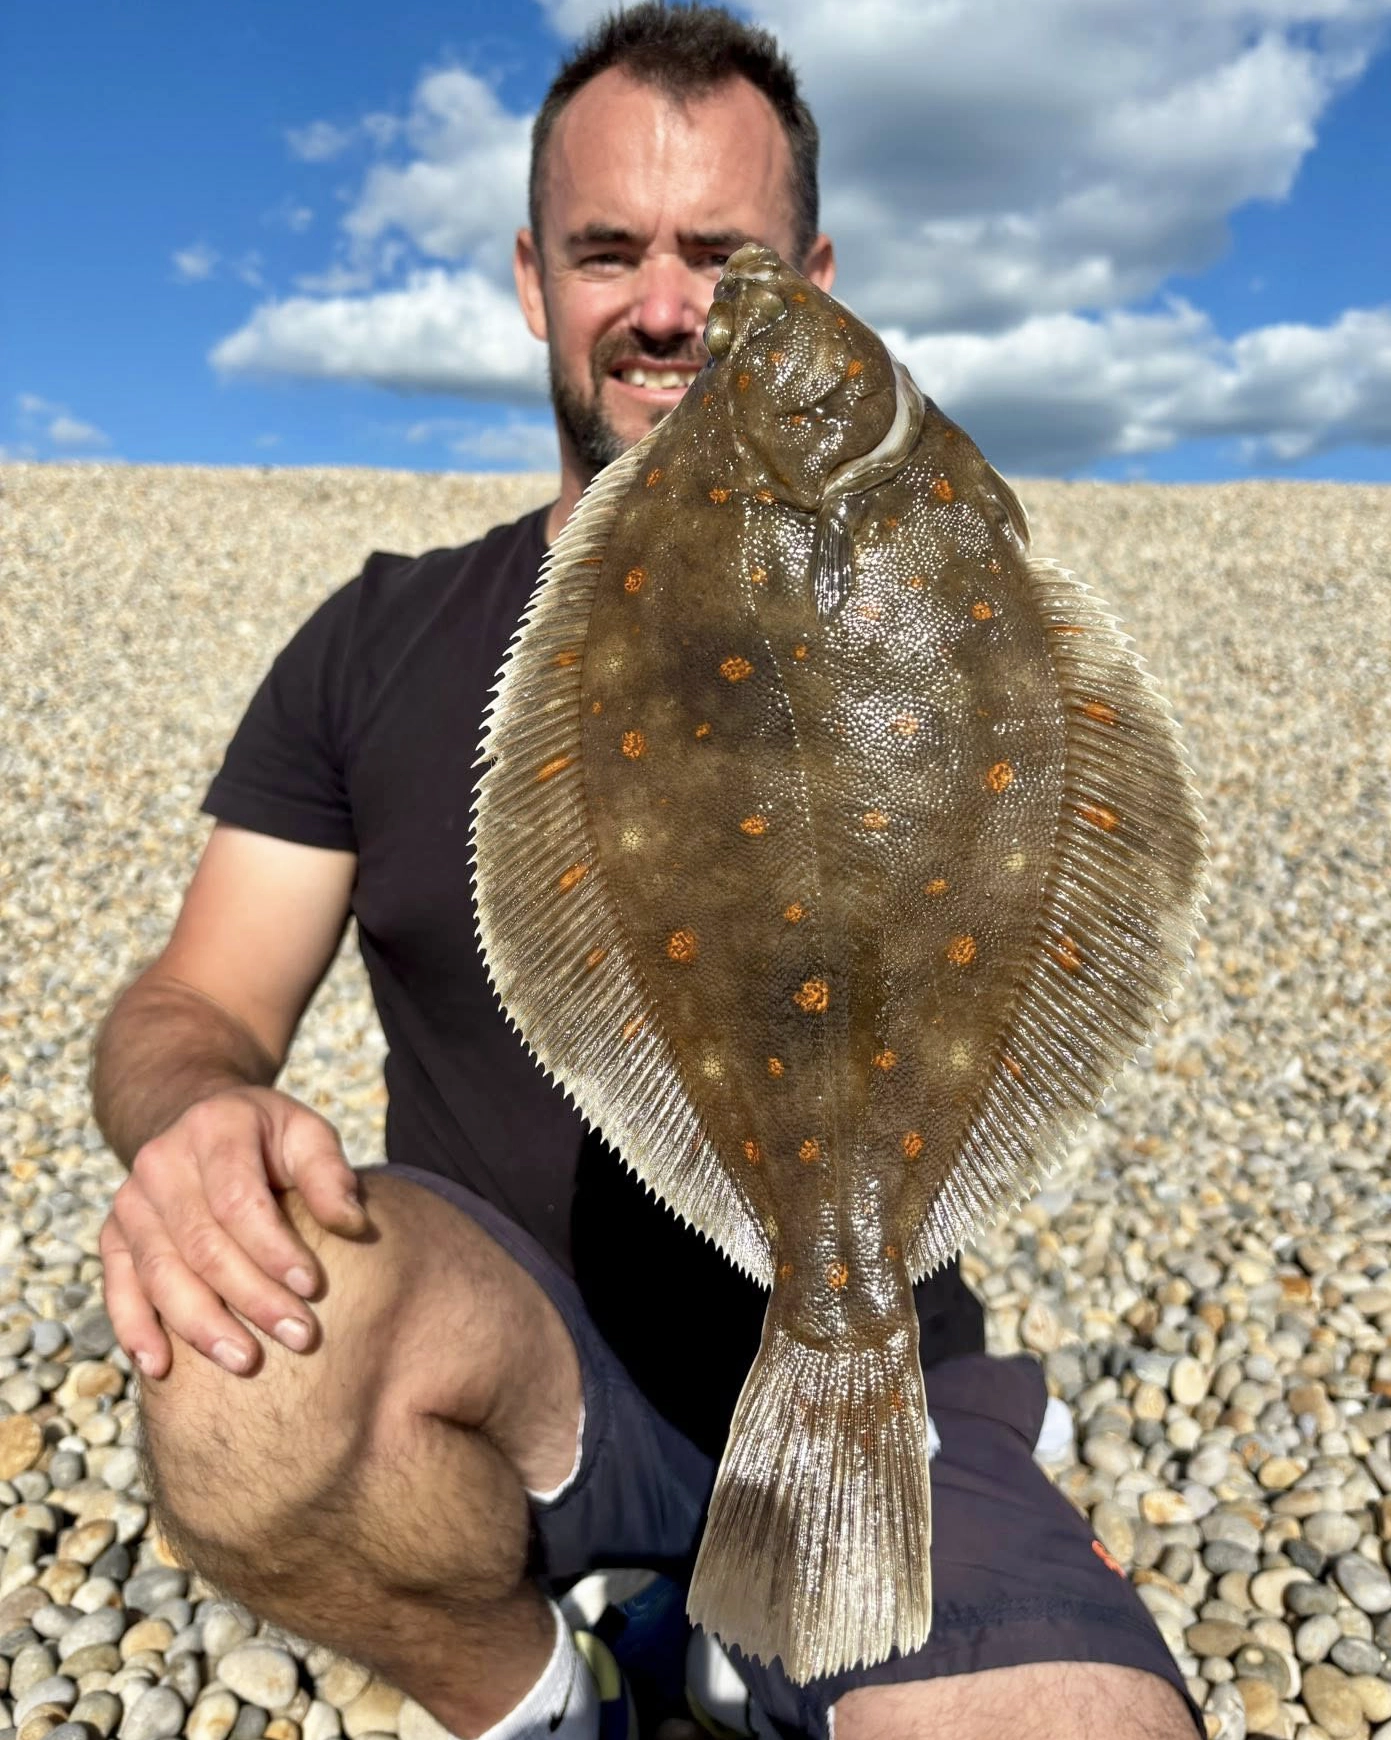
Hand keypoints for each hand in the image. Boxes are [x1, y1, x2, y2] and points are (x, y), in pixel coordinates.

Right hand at [101, 1087, 366, 1378]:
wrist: (202, 1124)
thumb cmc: (269, 1139)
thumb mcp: (306, 1134)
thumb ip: (329, 1174)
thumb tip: (352, 1224)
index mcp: (214, 1128)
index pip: (238, 1200)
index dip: (273, 1248)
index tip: (312, 1287)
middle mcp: (161, 1162)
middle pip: (203, 1244)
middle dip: (252, 1297)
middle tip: (299, 1337)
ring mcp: (131, 1201)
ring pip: (161, 1273)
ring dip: (202, 1324)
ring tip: (245, 1361)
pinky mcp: (113, 1235)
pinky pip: (118, 1287)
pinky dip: (135, 1328)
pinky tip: (160, 1366)